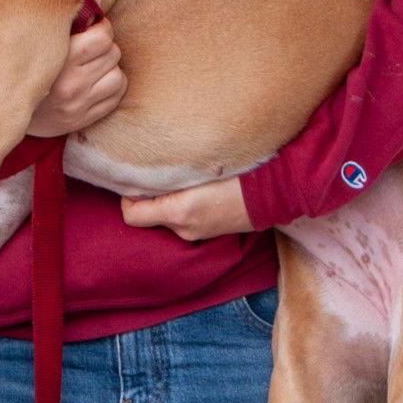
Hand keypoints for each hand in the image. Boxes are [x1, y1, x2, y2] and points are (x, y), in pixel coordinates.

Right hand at [28, 18, 126, 136]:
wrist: (1, 110)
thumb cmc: (23, 69)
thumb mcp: (37, 45)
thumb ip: (61, 28)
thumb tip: (89, 10)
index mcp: (60, 61)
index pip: (103, 37)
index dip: (103, 28)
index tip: (95, 28)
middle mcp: (72, 85)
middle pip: (113, 54)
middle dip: (106, 47)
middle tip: (93, 48)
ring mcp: (79, 105)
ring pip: (118, 77)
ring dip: (111, 69)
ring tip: (96, 67)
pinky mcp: (82, 120)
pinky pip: (115, 98)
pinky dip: (112, 87)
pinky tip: (98, 83)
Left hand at [121, 177, 253, 240]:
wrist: (275, 192)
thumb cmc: (240, 174)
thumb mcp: (201, 169)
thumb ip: (169, 173)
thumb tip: (144, 170)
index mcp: (178, 212)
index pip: (131, 215)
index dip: (127, 197)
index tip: (136, 179)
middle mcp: (183, 228)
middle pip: (148, 215)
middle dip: (149, 196)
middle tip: (158, 172)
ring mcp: (196, 233)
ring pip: (166, 216)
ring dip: (167, 200)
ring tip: (180, 178)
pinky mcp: (208, 232)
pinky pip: (183, 219)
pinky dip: (182, 206)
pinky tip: (196, 189)